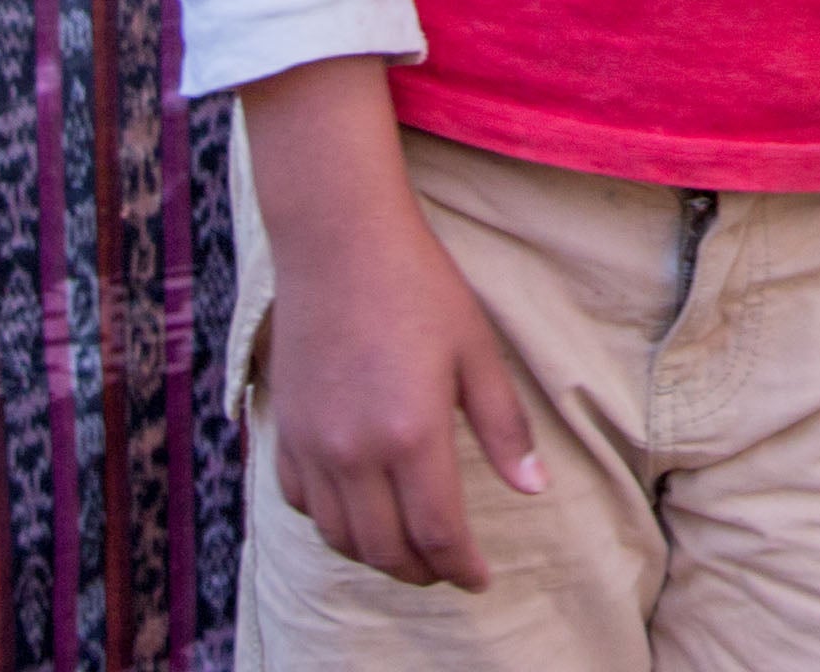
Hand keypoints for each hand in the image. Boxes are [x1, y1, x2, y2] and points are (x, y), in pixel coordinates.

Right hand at [263, 205, 544, 590]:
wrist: (338, 241)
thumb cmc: (418, 286)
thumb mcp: (477, 350)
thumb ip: (503, 426)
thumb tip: (534, 487)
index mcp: (412, 434)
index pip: (438, 533)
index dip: (461, 567)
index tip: (479, 578)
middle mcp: (355, 452)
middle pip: (386, 549)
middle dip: (422, 572)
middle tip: (447, 569)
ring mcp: (312, 445)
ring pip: (340, 536)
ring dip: (377, 554)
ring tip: (408, 549)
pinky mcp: (285, 430)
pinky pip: (301, 503)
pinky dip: (332, 522)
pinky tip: (357, 510)